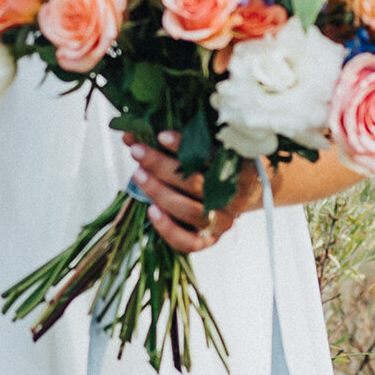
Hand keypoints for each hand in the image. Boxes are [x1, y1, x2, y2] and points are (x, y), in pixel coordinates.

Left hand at [131, 130, 257, 252]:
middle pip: (197, 184)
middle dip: (163, 167)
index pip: (214, 156)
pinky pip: (189, 241)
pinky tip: (151, 210)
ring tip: (138, 176)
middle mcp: (237, 197)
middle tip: (138, 152)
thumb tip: (131, 132)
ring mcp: (224, 221)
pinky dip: (168, 228)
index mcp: (244, 169)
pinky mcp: (211, 239)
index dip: (186, 146)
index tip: (161, 136)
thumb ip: (175, 139)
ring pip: (191, 212)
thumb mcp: (206, 146)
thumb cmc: (220, 163)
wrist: (244, 193)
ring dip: (160, 193)